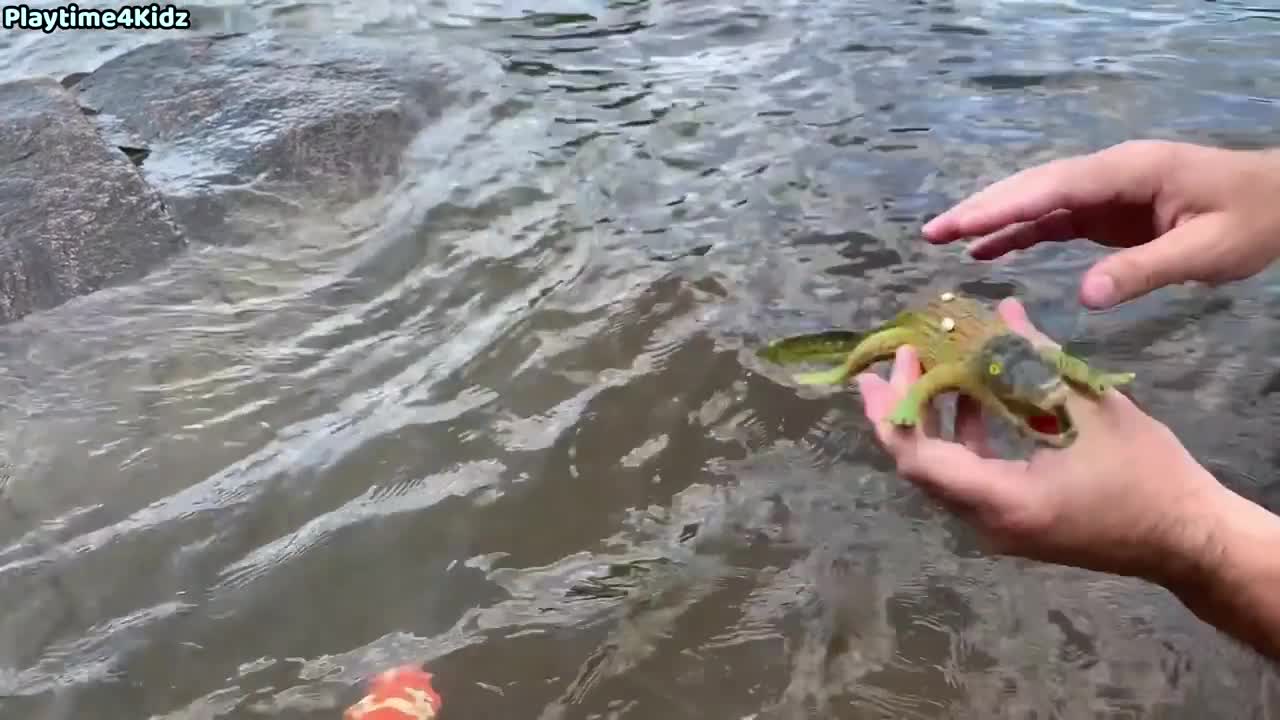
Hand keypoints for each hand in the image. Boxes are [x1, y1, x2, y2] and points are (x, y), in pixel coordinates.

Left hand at [854, 297, 1230, 584]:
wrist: (1187, 539)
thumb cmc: (1145, 474)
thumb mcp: (1089, 406)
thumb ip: (1036, 358)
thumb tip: (1001, 310)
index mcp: (1001, 500)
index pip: (918, 458)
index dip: (899, 406)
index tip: (900, 360)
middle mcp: (986, 523)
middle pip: (920, 465)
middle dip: (904, 407)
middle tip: (900, 356)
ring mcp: (998, 528)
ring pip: (942, 471)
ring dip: (934, 418)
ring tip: (933, 365)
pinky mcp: (1013, 522)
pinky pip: (968, 478)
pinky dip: (964, 437)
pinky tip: (975, 396)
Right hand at [922, 140, 1279, 308]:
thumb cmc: (1252, 220)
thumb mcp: (1206, 250)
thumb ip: (1144, 270)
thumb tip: (1083, 296)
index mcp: (1129, 172)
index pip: (1054, 188)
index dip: (1003, 207)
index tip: (959, 224)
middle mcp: (1108, 174)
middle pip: (1033, 187)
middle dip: (981, 208)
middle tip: (931, 231)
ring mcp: (1106, 191)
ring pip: (1037, 200)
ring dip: (992, 218)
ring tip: (943, 238)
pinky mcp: (1107, 212)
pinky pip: (1054, 219)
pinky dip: (1019, 233)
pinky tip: (988, 251)